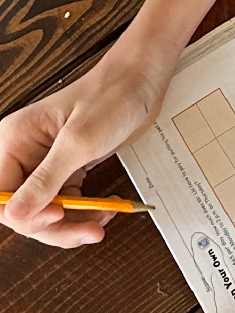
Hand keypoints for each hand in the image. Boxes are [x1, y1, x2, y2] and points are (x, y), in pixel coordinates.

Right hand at [0, 40, 171, 245]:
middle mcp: (23, 153)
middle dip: (58, 225)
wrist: (142, 82)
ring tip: (105, 218)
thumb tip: (15, 214)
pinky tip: (108, 207)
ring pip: (47, 210)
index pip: (2, 197)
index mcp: (13, 141)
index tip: (59, 215)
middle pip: (24, 208)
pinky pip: (67, 201)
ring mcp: (46, 162)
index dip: (27, 214)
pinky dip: (86, 210)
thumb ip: (47, 179)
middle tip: (92, 230)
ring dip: (76, 221)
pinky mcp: (68, 167)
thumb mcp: (80, 141)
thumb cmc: (112, 99)